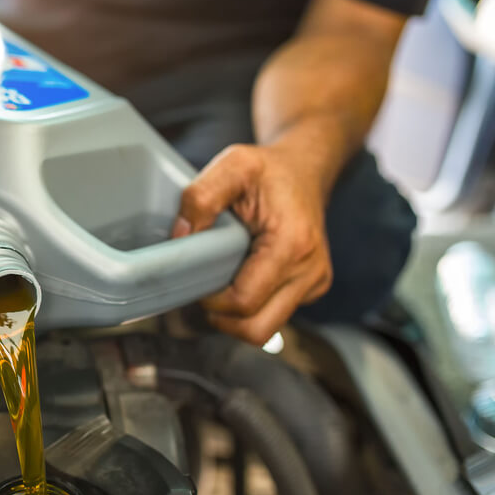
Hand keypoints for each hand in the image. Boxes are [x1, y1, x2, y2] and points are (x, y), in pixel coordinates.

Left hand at [172, 143, 333, 344]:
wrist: (305, 171)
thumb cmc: (269, 170)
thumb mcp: (233, 165)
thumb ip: (201, 196)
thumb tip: (180, 236)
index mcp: (292, 244)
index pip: (243, 302)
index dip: (211, 300)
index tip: (195, 277)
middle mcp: (310, 270)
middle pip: (256, 329)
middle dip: (221, 318)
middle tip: (203, 289)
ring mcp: (314, 283)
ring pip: (265, 329)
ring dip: (235, 318)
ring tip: (218, 284)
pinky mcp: (311, 289)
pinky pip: (274, 316)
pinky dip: (250, 309)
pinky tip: (238, 280)